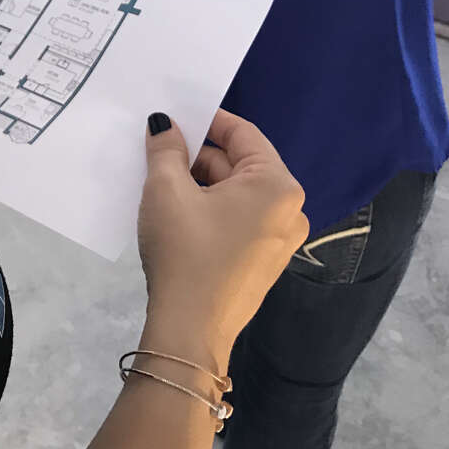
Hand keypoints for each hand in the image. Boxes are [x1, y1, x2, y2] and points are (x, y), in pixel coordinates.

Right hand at [137, 111, 308, 364]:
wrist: (190, 330)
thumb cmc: (184, 251)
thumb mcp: (166, 190)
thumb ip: (166, 148)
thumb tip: (164, 122)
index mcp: (277, 185)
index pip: (243, 133)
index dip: (206, 120)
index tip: (173, 118)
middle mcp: (290, 209)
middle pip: (240, 163)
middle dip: (199, 157)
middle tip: (158, 155)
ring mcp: (281, 239)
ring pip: (237, 193)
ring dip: (202, 184)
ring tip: (162, 187)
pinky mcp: (264, 262)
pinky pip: (239, 219)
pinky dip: (211, 209)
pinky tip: (179, 216)